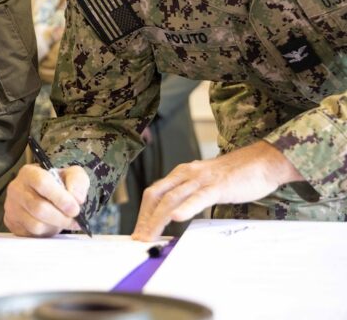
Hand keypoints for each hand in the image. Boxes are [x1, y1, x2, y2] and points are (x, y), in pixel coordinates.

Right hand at [3, 164, 87, 236]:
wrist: (41, 196)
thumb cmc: (55, 185)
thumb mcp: (70, 175)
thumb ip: (77, 181)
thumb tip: (76, 198)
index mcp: (29, 173)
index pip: (42, 183)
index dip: (60, 198)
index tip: (74, 209)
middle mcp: (16, 188)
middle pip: (39, 208)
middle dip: (61, 217)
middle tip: (74, 220)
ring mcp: (12, 207)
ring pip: (36, 224)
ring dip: (55, 226)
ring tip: (63, 221)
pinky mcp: (12, 223)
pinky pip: (31, 233)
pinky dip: (46, 232)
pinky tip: (51, 225)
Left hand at [132, 141, 302, 240]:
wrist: (262, 161)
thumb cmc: (235, 175)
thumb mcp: (204, 183)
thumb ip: (190, 195)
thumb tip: (175, 214)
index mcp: (181, 173)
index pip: (154, 193)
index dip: (143, 213)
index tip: (139, 231)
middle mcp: (186, 174)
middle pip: (157, 197)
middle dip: (145, 219)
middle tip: (139, 239)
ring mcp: (201, 179)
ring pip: (172, 199)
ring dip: (158, 219)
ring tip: (150, 236)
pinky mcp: (218, 186)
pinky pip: (199, 197)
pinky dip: (186, 208)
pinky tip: (176, 218)